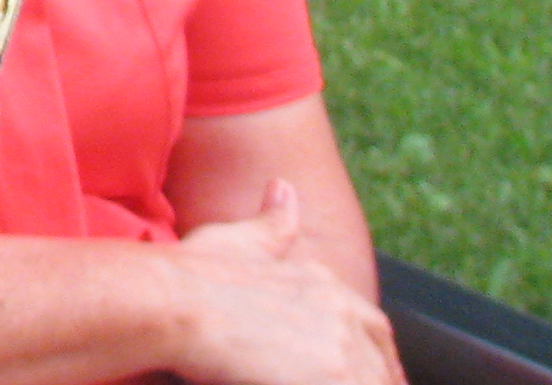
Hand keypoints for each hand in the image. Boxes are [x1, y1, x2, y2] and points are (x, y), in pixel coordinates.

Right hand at [168, 184, 402, 384]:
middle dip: (380, 380)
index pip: (372, 327)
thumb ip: (271, 223)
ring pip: (375, 380)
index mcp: (323, 283)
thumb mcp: (238, 241)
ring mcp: (340, 346)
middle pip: (381, 362)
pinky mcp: (333, 376)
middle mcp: (341, 310)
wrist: (169, 300)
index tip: (363, 373)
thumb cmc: (192, 273)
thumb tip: (284, 187)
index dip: (374, 355)